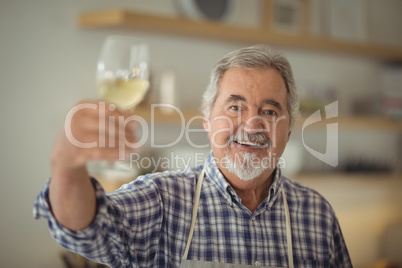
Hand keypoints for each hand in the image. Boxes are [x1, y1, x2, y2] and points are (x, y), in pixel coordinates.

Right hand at [49, 100, 137, 229]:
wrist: (63, 151)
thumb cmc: (83, 130)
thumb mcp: (91, 118)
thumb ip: (110, 115)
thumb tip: (133, 115)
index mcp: (81, 107)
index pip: (106, 108)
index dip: (123, 115)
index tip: (135, 123)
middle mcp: (77, 119)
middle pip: (107, 124)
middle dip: (125, 131)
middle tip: (136, 138)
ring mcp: (76, 136)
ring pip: (106, 139)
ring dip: (124, 144)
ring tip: (135, 147)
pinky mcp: (78, 152)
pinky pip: (102, 153)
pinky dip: (116, 154)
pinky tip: (126, 154)